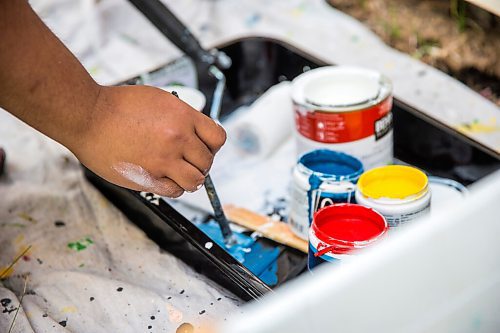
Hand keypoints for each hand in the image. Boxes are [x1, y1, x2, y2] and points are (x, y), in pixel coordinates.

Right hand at [73, 85, 225, 196]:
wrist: (87, 115)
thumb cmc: (116, 105)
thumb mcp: (158, 100)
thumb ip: (180, 117)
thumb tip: (195, 133)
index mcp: (183, 116)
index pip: (218, 137)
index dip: (212, 144)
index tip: (204, 146)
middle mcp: (178, 138)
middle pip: (207, 161)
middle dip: (200, 162)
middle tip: (187, 160)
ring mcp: (164, 160)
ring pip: (196, 180)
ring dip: (190, 178)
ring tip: (178, 172)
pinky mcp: (149, 178)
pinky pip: (175, 191)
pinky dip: (174, 188)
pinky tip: (164, 178)